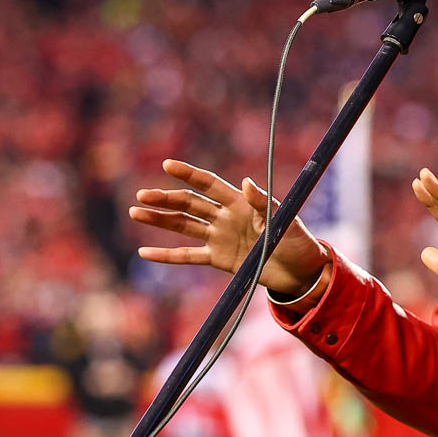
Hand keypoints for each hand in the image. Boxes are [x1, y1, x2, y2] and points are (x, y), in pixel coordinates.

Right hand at [129, 159, 328, 296]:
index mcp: (241, 202)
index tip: (167, 165)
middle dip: (166, 198)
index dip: (189, 174)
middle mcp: (226, 217)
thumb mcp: (284, 220)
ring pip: (184, 226)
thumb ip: (263, 202)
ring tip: (136, 212)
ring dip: (160, 220)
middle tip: (141, 195)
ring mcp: (220, 238)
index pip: (209, 184)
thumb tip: (245, 182)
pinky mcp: (219, 259)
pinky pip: (188, 256)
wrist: (301, 272)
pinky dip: (167, 255)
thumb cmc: (297, 241)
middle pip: (190, 204)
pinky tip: (144, 252)